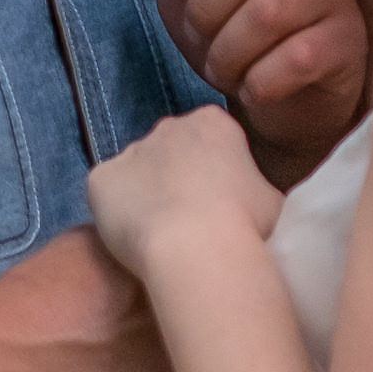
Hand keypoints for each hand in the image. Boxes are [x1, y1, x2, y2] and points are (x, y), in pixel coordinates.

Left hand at [88, 106, 283, 278]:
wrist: (196, 248)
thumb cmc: (246, 224)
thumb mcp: (273, 198)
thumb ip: (256, 187)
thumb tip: (255, 199)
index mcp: (214, 123)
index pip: (212, 141)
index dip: (216, 175)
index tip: (222, 206)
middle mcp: (169, 125)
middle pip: (171, 152)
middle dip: (178, 181)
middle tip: (191, 224)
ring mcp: (130, 149)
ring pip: (137, 175)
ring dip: (147, 197)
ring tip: (163, 239)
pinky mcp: (99, 178)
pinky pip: (107, 195)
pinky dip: (116, 214)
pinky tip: (134, 240)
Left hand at [144, 0, 372, 171]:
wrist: (272, 99)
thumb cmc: (228, 30)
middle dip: (204, 4)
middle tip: (197, 31)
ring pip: (268, 12)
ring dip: (225, 50)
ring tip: (218, 67)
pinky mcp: (348, 44)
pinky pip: (296, 58)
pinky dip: (257, 81)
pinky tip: (250, 88)